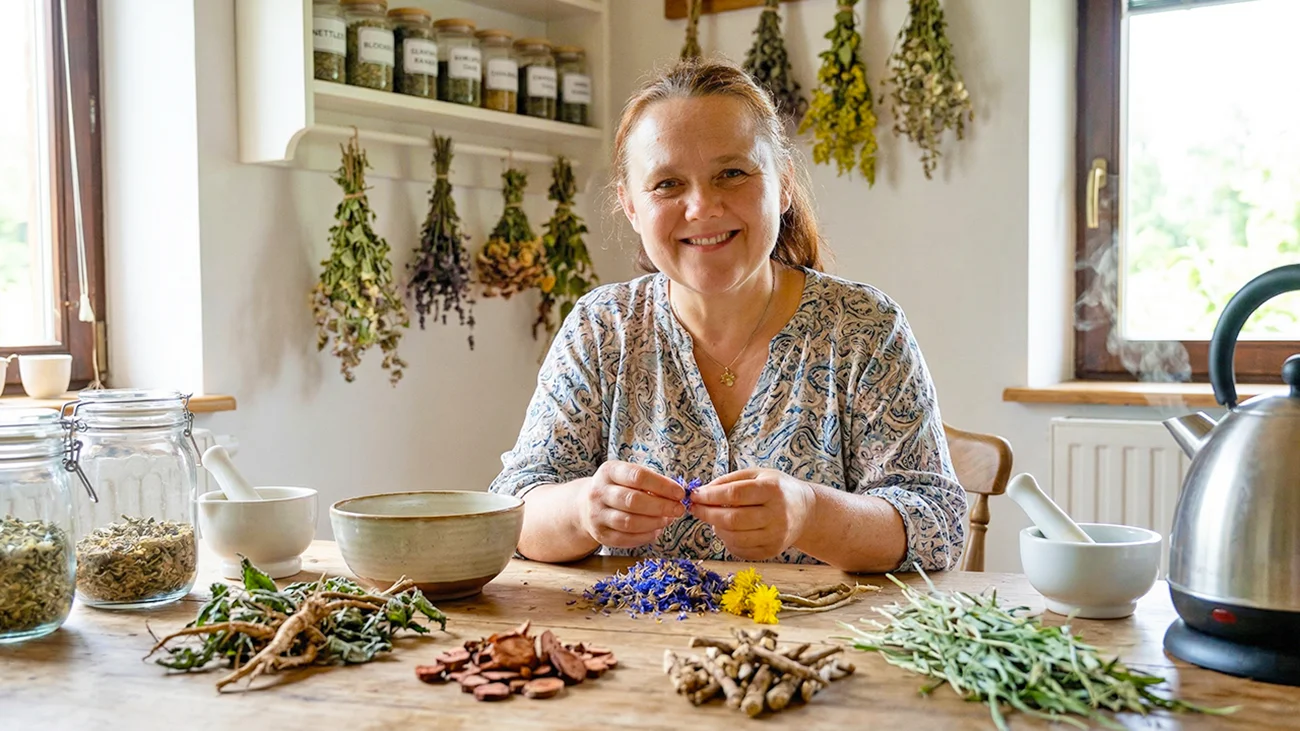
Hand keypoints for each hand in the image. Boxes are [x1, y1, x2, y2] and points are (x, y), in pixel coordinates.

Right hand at [578, 461, 685, 548]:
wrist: (586, 506)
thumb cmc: (618, 488)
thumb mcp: (628, 476)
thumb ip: (650, 482)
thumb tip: (677, 495)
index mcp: (609, 472)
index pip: (638, 476)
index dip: (662, 486)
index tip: (680, 493)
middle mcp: (599, 492)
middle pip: (633, 501)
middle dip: (661, 506)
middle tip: (679, 509)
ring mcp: (597, 515)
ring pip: (629, 522)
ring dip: (654, 523)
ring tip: (668, 520)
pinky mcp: (600, 535)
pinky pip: (626, 539)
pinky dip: (645, 536)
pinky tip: (656, 530)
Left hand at [689, 469, 815, 560]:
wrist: (806, 512)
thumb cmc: (777, 489)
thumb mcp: (758, 475)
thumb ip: (730, 481)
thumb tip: (702, 492)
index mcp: (773, 490)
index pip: (735, 494)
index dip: (710, 496)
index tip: (694, 495)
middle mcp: (777, 514)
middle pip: (732, 519)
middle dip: (707, 514)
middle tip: (695, 508)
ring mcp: (775, 536)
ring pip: (734, 537)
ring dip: (715, 528)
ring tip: (712, 518)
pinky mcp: (772, 551)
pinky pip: (740, 550)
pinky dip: (727, 540)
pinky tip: (726, 530)